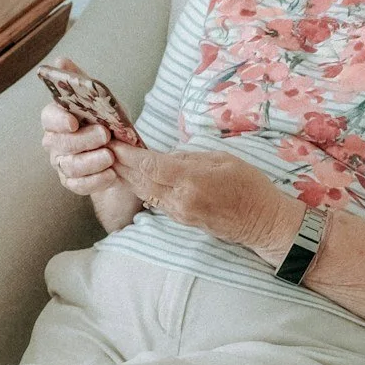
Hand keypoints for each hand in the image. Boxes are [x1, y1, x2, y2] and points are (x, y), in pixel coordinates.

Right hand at [41, 100, 119, 193]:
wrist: (120, 151)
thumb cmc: (110, 125)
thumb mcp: (112, 113)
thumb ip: (110, 114)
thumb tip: (115, 125)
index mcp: (60, 118)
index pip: (49, 117)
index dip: (58, 120)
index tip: (73, 123)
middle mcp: (55, 140)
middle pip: (61, 142)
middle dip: (84, 140)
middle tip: (104, 135)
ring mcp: (60, 162)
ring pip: (70, 165)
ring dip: (92, 161)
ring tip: (110, 157)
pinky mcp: (70, 181)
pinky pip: (78, 184)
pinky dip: (96, 180)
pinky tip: (111, 174)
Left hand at [110, 144, 300, 257]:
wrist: (262, 223)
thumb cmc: (250, 187)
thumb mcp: (223, 160)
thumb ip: (190, 157)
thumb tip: (165, 156)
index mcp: (191, 180)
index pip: (150, 165)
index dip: (128, 154)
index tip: (113, 141)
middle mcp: (180, 199)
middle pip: (140, 180)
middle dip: (119, 163)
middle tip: (102, 147)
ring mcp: (178, 212)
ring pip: (143, 192)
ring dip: (124, 176)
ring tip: (109, 160)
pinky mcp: (180, 219)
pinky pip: (153, 201)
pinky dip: (139, 187)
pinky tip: (130, 177)